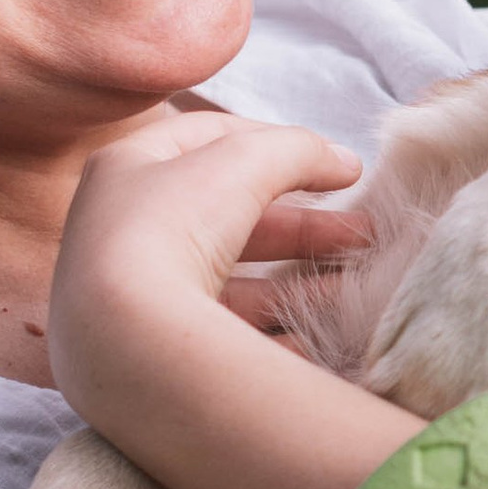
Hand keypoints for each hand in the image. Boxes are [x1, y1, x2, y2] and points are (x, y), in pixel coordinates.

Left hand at [49, 113, 368, 427]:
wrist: (125, 340)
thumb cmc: (172, 226)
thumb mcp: (245, 161)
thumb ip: (300, 149)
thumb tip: (345, 160)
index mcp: (128, 169)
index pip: (210, 139)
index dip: (275, 143)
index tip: (331, 165)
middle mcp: (125, 231)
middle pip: (232, 218)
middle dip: (304, 224)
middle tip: (362, 231)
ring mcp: (138, 295)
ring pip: (236, 280)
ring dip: (300, 280)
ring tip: (356, 284)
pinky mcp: (154, 349)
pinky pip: (227, 334)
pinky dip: (276, 331)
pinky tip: (319, 334)